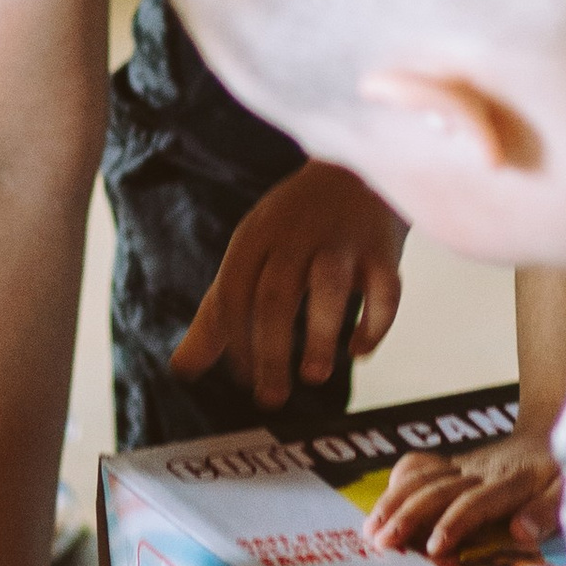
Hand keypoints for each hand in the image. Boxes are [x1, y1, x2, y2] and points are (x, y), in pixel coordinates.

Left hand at [170, 165, 406, 409]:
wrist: (358, 167)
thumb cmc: (295, 226)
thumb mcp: (250, 256)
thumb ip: (218, 313)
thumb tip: (181, 369)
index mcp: (255, 237)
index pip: (234, 293)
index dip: (235, 340)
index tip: (243, 380)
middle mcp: (296, 236)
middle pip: (276, 295)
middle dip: (271, 351)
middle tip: (272, 397)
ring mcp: (342, 241)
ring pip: (329, 288)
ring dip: (321, 335)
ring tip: (314, 376)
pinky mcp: (383, 249)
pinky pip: (384, 290)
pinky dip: (375, 323)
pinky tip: (360, 350)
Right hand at [365, 429, 563, 560]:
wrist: (550, 428)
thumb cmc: (560, 470)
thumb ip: (547, 511)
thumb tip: (521, 531)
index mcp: (510, 482)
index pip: (474, 503)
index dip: (452, 524)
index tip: (433, 549)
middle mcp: (479, 471)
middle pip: (436, 490)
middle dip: (406, 515)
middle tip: (381, 543)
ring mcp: (462, 464)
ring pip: (420, 477)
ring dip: (392, 502)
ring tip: (370, 530)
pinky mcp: (451, 463)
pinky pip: (420, 464)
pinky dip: (398, 479)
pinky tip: (382, 502)